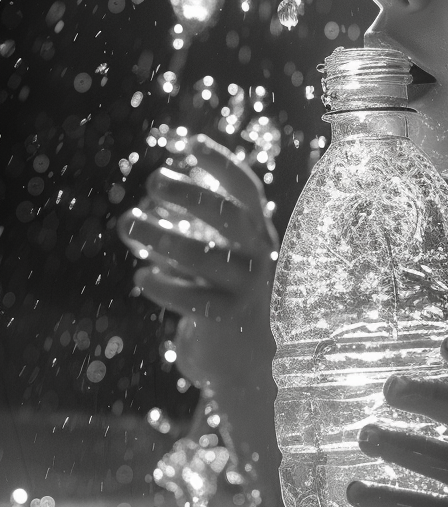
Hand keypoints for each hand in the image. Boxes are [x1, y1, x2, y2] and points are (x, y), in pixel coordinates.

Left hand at [117, 133, 277, 392]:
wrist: (256, 363)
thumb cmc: (228, 302)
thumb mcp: (220, 264)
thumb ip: (193, 240)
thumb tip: (144, 214)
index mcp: (259, 234)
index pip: (246, 191)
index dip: (222, 165)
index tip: (191, 144)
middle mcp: (260, 255)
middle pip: (229, 216)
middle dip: (191, 194)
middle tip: (154, 180)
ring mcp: (248, 288)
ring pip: (205, 256)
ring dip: (162, 236)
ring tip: (128, 223)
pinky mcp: (230, 320)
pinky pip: (194, 298)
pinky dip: (166, 286)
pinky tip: (143, 278)